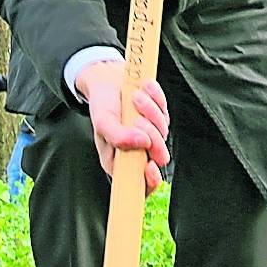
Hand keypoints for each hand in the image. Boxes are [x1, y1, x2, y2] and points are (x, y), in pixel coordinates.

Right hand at [74, 61, 170, 194]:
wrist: (108, 82)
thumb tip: (141, 144)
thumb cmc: (103, 106)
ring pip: (163, 129)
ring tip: (134, 99)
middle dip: (149, 132)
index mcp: (122, 161)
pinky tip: (142, 91)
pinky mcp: (159, 117)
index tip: (149, 166)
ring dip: (149, 110)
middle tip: (135, 118)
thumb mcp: (102, 122)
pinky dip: (155, 97)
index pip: (141, 185)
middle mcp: (139, 151)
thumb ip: (117, 137)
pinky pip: (164, 109)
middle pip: (158, 154)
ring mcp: (152, 134)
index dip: (149, 180)